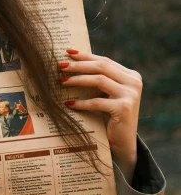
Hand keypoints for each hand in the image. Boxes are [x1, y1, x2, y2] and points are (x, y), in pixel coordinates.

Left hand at [58, 49, 142, 183]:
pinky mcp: (124, 108)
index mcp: (130, 75)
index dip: (85, 56)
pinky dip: (82, 102)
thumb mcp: (107, 94)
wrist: (123, 142)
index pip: (104, 61)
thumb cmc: (110, 116)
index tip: (67, 52)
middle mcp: (134, 82)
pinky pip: (97, 101)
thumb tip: (71, 62)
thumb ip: (99, 79)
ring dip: (77, 80)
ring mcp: (131, 95)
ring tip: (61, 81)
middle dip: (79, 65)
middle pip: (102, 67)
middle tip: (60, 66)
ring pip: (99, 80)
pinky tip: (69, 103)